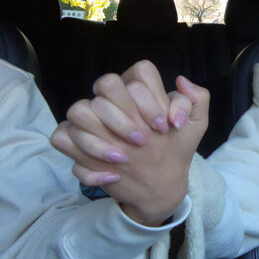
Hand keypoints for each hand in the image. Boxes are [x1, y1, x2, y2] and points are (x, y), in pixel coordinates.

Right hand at [51, 61, 208, 225]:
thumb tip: (180, 80)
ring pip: (78, 109)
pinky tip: (110, 175)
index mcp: (141, 93)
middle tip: (144, 141)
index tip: (165, 126)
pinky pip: (61, 138)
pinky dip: (82, 157)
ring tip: (124, 158)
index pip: (140, 72)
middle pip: (107, 83)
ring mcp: (92, 123)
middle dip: (125, 115)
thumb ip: (197, 100)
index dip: (151, 97)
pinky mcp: (76, 145)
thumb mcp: (195, 127)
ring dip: (100, 137)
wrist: (161, 186)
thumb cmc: (176, 150)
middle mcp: (114, 103)